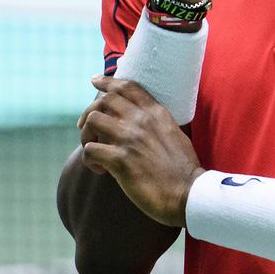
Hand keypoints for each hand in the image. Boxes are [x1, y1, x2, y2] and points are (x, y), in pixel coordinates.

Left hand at [77, 75, 205, 226]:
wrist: (188, 193)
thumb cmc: (183, 169)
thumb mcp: (174, 134)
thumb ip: (157, 123)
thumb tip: (141, 122)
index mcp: (156, 112)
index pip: (127, 86)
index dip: (107, 81)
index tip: (94, 80)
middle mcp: (142, 120)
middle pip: (105, 99)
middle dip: (90, 111)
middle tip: (86, 127)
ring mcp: (130, 139)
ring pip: (93, 120)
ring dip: (86, 135)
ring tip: (94, 150)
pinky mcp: (120, 160)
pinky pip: (90, 150)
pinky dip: (89, 159)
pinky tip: (99, 170)